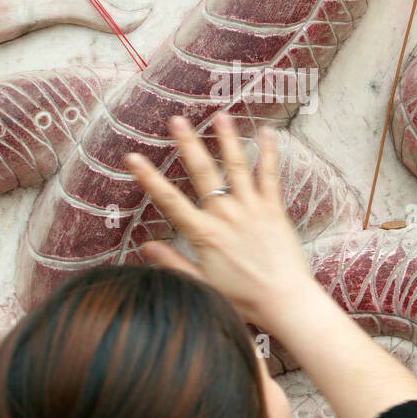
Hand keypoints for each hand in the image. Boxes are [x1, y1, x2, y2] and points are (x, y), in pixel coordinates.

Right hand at [125, 113, 313, 326]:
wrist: (283, 301)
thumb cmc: (243, 299)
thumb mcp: (202, 284)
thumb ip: (173, 263)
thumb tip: (146, 247)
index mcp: (204, 234)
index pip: (169, 201)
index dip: (149, 178)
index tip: (132, 157)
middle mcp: (225, 215)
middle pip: (203, 172)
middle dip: (188, 144)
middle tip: (177, 120)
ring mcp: (251, 208)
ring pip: (236, 166)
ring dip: (228, 139)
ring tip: (220, 116)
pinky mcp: (274, 209)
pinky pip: (270, 175)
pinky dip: (268, 152)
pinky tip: (267, 132)